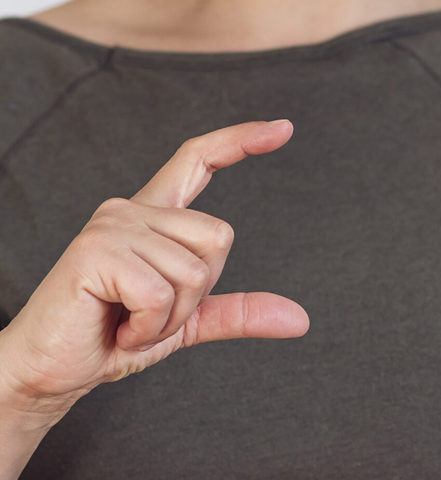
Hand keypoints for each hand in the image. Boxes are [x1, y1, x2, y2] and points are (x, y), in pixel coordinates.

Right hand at [0, 119, 308, 417]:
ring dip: (170, 317)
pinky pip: (161, 293)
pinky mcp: (96, 251)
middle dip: (197, 294)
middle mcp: (133, 210)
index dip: (241, 141)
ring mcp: (113, 225)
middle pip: (219, 237)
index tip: (283, 128)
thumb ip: (239, 312)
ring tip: (130, 321)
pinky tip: (118, 328)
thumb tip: (301, 320)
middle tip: (151, 314)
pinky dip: (149, 328)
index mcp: (154, 218)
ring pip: (194, 272)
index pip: (199, 160)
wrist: (57, 370)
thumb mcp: (189, 321)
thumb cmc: (115, 337)